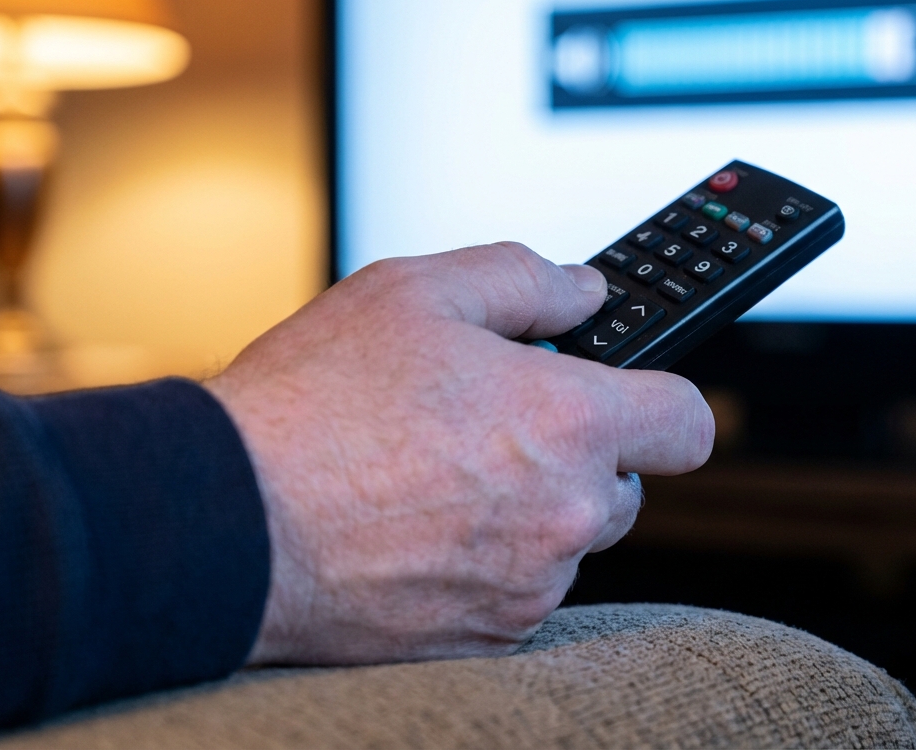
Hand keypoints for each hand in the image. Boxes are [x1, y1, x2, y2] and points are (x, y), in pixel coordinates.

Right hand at [204, 242, 712, 665]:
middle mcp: (563, 515)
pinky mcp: (487, 635)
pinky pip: (518, 590)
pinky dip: (488, 561)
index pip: (687, 422)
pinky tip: (419, 527)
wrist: (227, 521)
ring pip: (566, 540)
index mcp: (566, 423)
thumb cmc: (312, 406)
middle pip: (626, 486)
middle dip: (578, 454)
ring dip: (529, 510)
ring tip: (437, 475)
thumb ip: (524, 280)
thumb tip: (582, 292)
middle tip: (499, 426)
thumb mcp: (415, 292)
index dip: (662, 401)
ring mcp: (527, 585)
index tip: (633, 396)